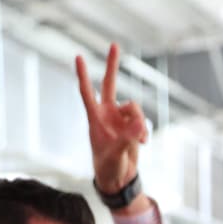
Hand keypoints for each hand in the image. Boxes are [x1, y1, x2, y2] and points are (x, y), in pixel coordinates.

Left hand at [76, 43, 148, 198]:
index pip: (87, 92)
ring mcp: (120, 118)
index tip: (78, 56)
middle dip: (112, 65)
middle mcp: (107, 114)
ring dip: (139, 122)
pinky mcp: (132, 126)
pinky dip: (143, 131)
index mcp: (95, 118)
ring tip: (139, 140)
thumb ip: (127, 138)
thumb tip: (140, 126)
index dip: (82, 75)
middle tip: (114, 45)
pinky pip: (142, 120)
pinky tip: (142, 143)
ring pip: (134, 107)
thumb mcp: (116, 154)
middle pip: (110, 84)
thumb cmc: (108, 166)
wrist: (118, 179)